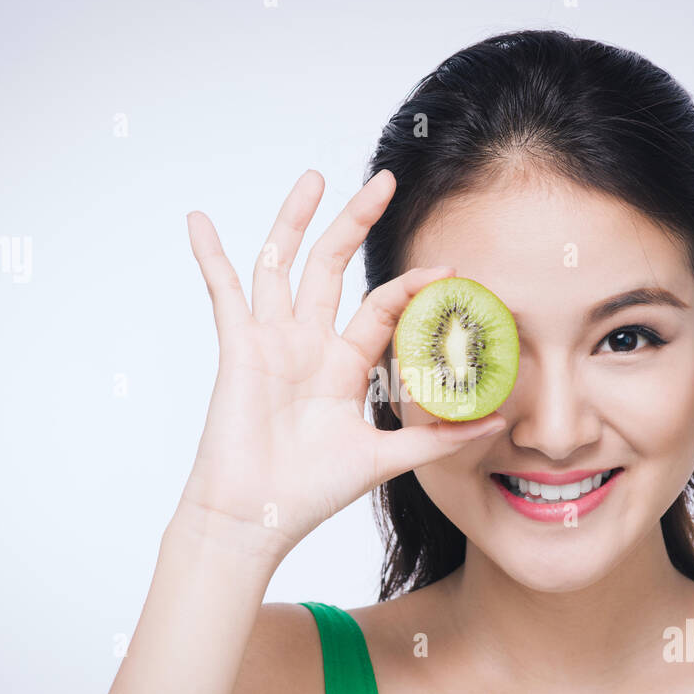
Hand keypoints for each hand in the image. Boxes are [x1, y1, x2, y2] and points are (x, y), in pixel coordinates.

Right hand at [177, 169, 506, 558]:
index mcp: (344, 365)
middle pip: (335, 267)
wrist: (257, 516)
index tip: (451, 270)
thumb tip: (495, 424)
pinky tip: (198, 220)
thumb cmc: (311, 491)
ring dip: (295, 220)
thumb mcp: (384, 458)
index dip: (414, 286)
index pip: (382, 306)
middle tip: (385, 181)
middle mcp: (309, 344)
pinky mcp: (239, 347)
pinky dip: (209, 256)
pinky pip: (222, 292)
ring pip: (284, 265)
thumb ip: (436, 439)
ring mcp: (272, 341)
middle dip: (357, 223)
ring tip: (314, 177)